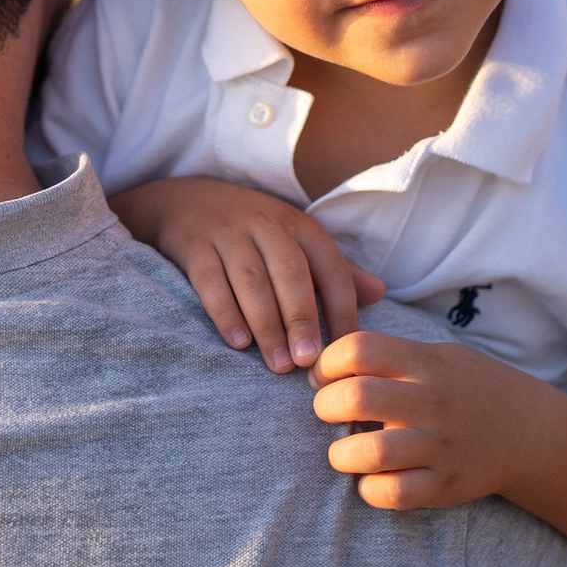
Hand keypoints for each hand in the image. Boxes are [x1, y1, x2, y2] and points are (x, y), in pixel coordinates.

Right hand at [110, 176, 384, 370]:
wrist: (187, 201)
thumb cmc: (253, 233)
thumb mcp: (295, 241)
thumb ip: (334, 270)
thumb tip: (379, 294)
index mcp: (299, 226)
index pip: (331, 268)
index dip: (343, 310)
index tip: (346, 352)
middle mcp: (266, 224)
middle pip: (291, 273)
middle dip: (302, 320)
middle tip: (308, 363)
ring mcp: (228, 232)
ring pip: (251, 280)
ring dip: (267, 325)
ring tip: (277, 365)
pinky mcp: (194, 244)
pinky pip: (210, 280)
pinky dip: (225, 313)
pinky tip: (238, 343)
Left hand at [308, 329, 566, 509]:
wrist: (532, 433)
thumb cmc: (466, 389)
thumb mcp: (437, 355)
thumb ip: (388, 355)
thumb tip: (321, 360)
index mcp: (425, 363)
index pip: (359, 348)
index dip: (327, 361)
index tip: (324, 376)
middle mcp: (431, 402)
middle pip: (356, 397)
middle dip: (325, 406)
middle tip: (328, 412)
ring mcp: (440, 446)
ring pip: (370, 453)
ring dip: (341, 454)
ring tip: (344, 452)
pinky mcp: (446, 485)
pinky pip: (394, 494)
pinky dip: (370, 490)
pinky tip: (370, 480)